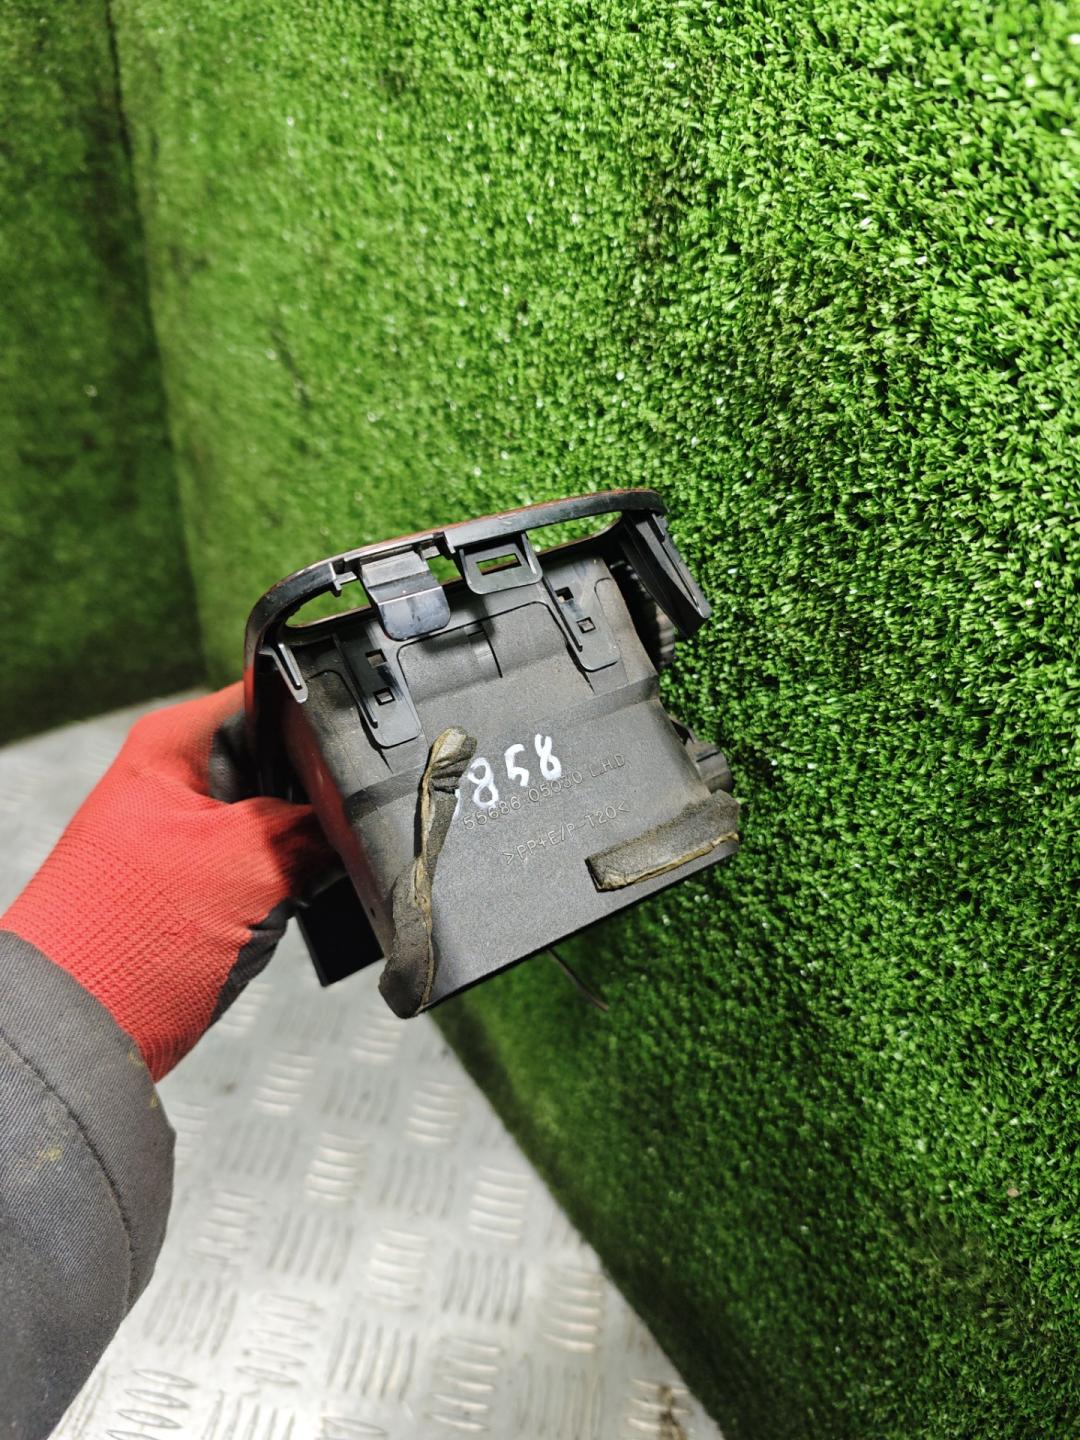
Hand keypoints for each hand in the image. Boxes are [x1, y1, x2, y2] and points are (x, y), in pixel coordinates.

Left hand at [1, 685, 331, 1078]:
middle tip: (352, 824)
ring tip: (317, 870)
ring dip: (310, 844)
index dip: (330, 724)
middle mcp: (184, 776)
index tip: (372, 756)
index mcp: (178, 742)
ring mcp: (195, 831)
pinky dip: (294, 879)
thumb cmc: (128, 937)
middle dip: (324, 794)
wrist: (83, 1030)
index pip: (275, 700)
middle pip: (286, 760)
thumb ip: (318, 827)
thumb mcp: (250, 864)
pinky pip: (270, 861)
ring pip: (283, 816)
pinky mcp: (205, 880)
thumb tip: (367, 814)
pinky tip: (307, 897)